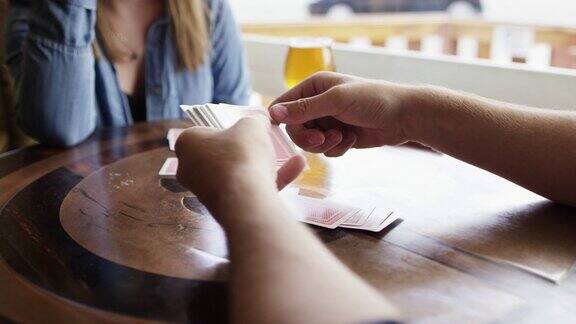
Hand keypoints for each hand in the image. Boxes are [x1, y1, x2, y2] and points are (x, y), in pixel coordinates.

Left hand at [175, 117, 305, 210]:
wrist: (245, 198)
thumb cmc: (240, 154)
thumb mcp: (252, 125)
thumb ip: (256, 120)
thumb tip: (261, 119)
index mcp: (187, 143)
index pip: (204, 131)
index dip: (227, 127)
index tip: (246, 128)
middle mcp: (190, 169)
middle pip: (222, 153)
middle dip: (246, 148)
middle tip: (265, 141)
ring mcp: (206, 192)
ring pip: (238, 173)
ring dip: (264, 164)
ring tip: (289, 153)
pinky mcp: (226, 208)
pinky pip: (249, 189)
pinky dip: (272, 179)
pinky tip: (297, 166)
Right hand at [269, 72, 415, 156]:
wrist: (404, 116)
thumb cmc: (373, 99)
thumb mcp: (336, 101)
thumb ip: (304, 109)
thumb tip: (272, 113)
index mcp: (313, 86)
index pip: (283, 105)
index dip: (282, 120)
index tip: (287, 134)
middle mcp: (317, 103)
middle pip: (294, 128)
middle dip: (307, 137)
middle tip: (321, 139)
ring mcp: (328, 121)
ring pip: (309, 142)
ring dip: (325, 143)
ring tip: (343, 136)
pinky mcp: (339, 137)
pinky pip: (326, 150)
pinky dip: (337, 148)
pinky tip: (353, 139)